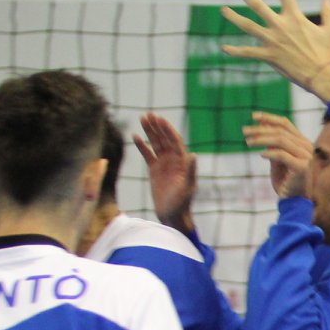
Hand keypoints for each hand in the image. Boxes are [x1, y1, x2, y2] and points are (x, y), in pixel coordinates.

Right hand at [134, 113, 198, 234]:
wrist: (172, 215)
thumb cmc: (182, 203)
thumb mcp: (187, 187)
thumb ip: (190, 171)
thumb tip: (193, 154)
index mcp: (183, 163)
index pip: (175, 142)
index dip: (168, 130)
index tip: (160, 119)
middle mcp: (174, 162)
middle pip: (165, 140)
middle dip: (158, 127)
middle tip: (149, 114)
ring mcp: (164, 165)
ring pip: (156, 144)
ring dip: (150, 132)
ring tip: (142, 118)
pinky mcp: (155, 171)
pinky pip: (148, 155)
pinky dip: (142, 146)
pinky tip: (136, 136)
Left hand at [221, 0, 329, 101]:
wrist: (324, 77)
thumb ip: (328, 12)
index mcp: (296, 18)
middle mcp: (281, 26)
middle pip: (258, 5)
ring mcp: (273, 41)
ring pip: (248, 26)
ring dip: (234, 17)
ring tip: (223, 10)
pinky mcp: (270, 56)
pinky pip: (249, 53)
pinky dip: (236, 51)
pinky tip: (224, 48)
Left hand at [243, 112, 311, 199]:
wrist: (294, 201)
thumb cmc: (284, 180)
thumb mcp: (275, 158)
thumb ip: (271, 142)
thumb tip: (262, 123)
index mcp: (302, 142)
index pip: (285, 124)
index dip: (269, 118)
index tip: (253, 116)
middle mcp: (307, 147)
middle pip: (280, 131)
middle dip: (260, 130)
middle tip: (244, 131)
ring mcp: (306, 157)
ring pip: (281, 140)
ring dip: (261, 139)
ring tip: (248, 142)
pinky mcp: (303, 167)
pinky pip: (282, 154)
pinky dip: (269, 153)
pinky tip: (261, 155)